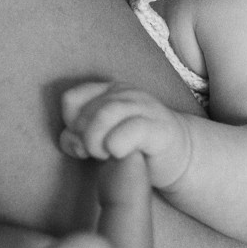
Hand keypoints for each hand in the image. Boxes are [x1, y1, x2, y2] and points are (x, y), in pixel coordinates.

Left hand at [60, 81, 191, 188]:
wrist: (176, 156)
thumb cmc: (133, 147)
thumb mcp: (100, 139)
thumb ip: (78, 138)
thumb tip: (74, 144)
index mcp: (107, 91)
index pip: (71, 99)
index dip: (69, 125)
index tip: (80, 145)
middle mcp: (125, 93)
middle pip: (87, 111)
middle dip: (83, 138)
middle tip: (94, 154)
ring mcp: (144, 107)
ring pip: (106, 114)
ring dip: (96, 140)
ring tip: (104, 155)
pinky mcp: (159, 127)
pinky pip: (132, 129)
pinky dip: (117, 144)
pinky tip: (117, 154)